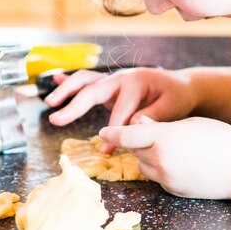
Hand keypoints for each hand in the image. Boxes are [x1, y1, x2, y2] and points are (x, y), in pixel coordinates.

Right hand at [44, 67, 197, 128]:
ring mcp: (113, 79)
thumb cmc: (175, 98)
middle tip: (55, 120)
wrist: (180, 85)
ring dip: (66, 90)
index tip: (105, 152)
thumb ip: (150, 116)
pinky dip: (71, 80)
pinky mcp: (109, 84)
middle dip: (74, 106)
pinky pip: (87, 80)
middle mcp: (121, 77)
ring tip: (50, 102)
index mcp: (136, 82)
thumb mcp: (170, 109)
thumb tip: (131, 125)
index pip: (119, 111)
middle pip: (93, 90)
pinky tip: (56, 79)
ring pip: (85, 80)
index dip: (113, 132)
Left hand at [99, 116, 230, 199]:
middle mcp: (160, 160)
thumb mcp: (189, 124)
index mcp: (162, 138)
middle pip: (135, 149)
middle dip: (138, 141)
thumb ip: (161, 125)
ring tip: (173, 147)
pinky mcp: (172, 190)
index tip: (102, 131)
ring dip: (148, 156)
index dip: (113, 132)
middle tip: (154, 133)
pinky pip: (157, 176)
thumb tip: (140, 124)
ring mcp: (166, 178)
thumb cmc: (220, 139)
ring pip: (144, 165)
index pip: (126, 135)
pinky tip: (181, 162)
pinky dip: (160, 169)